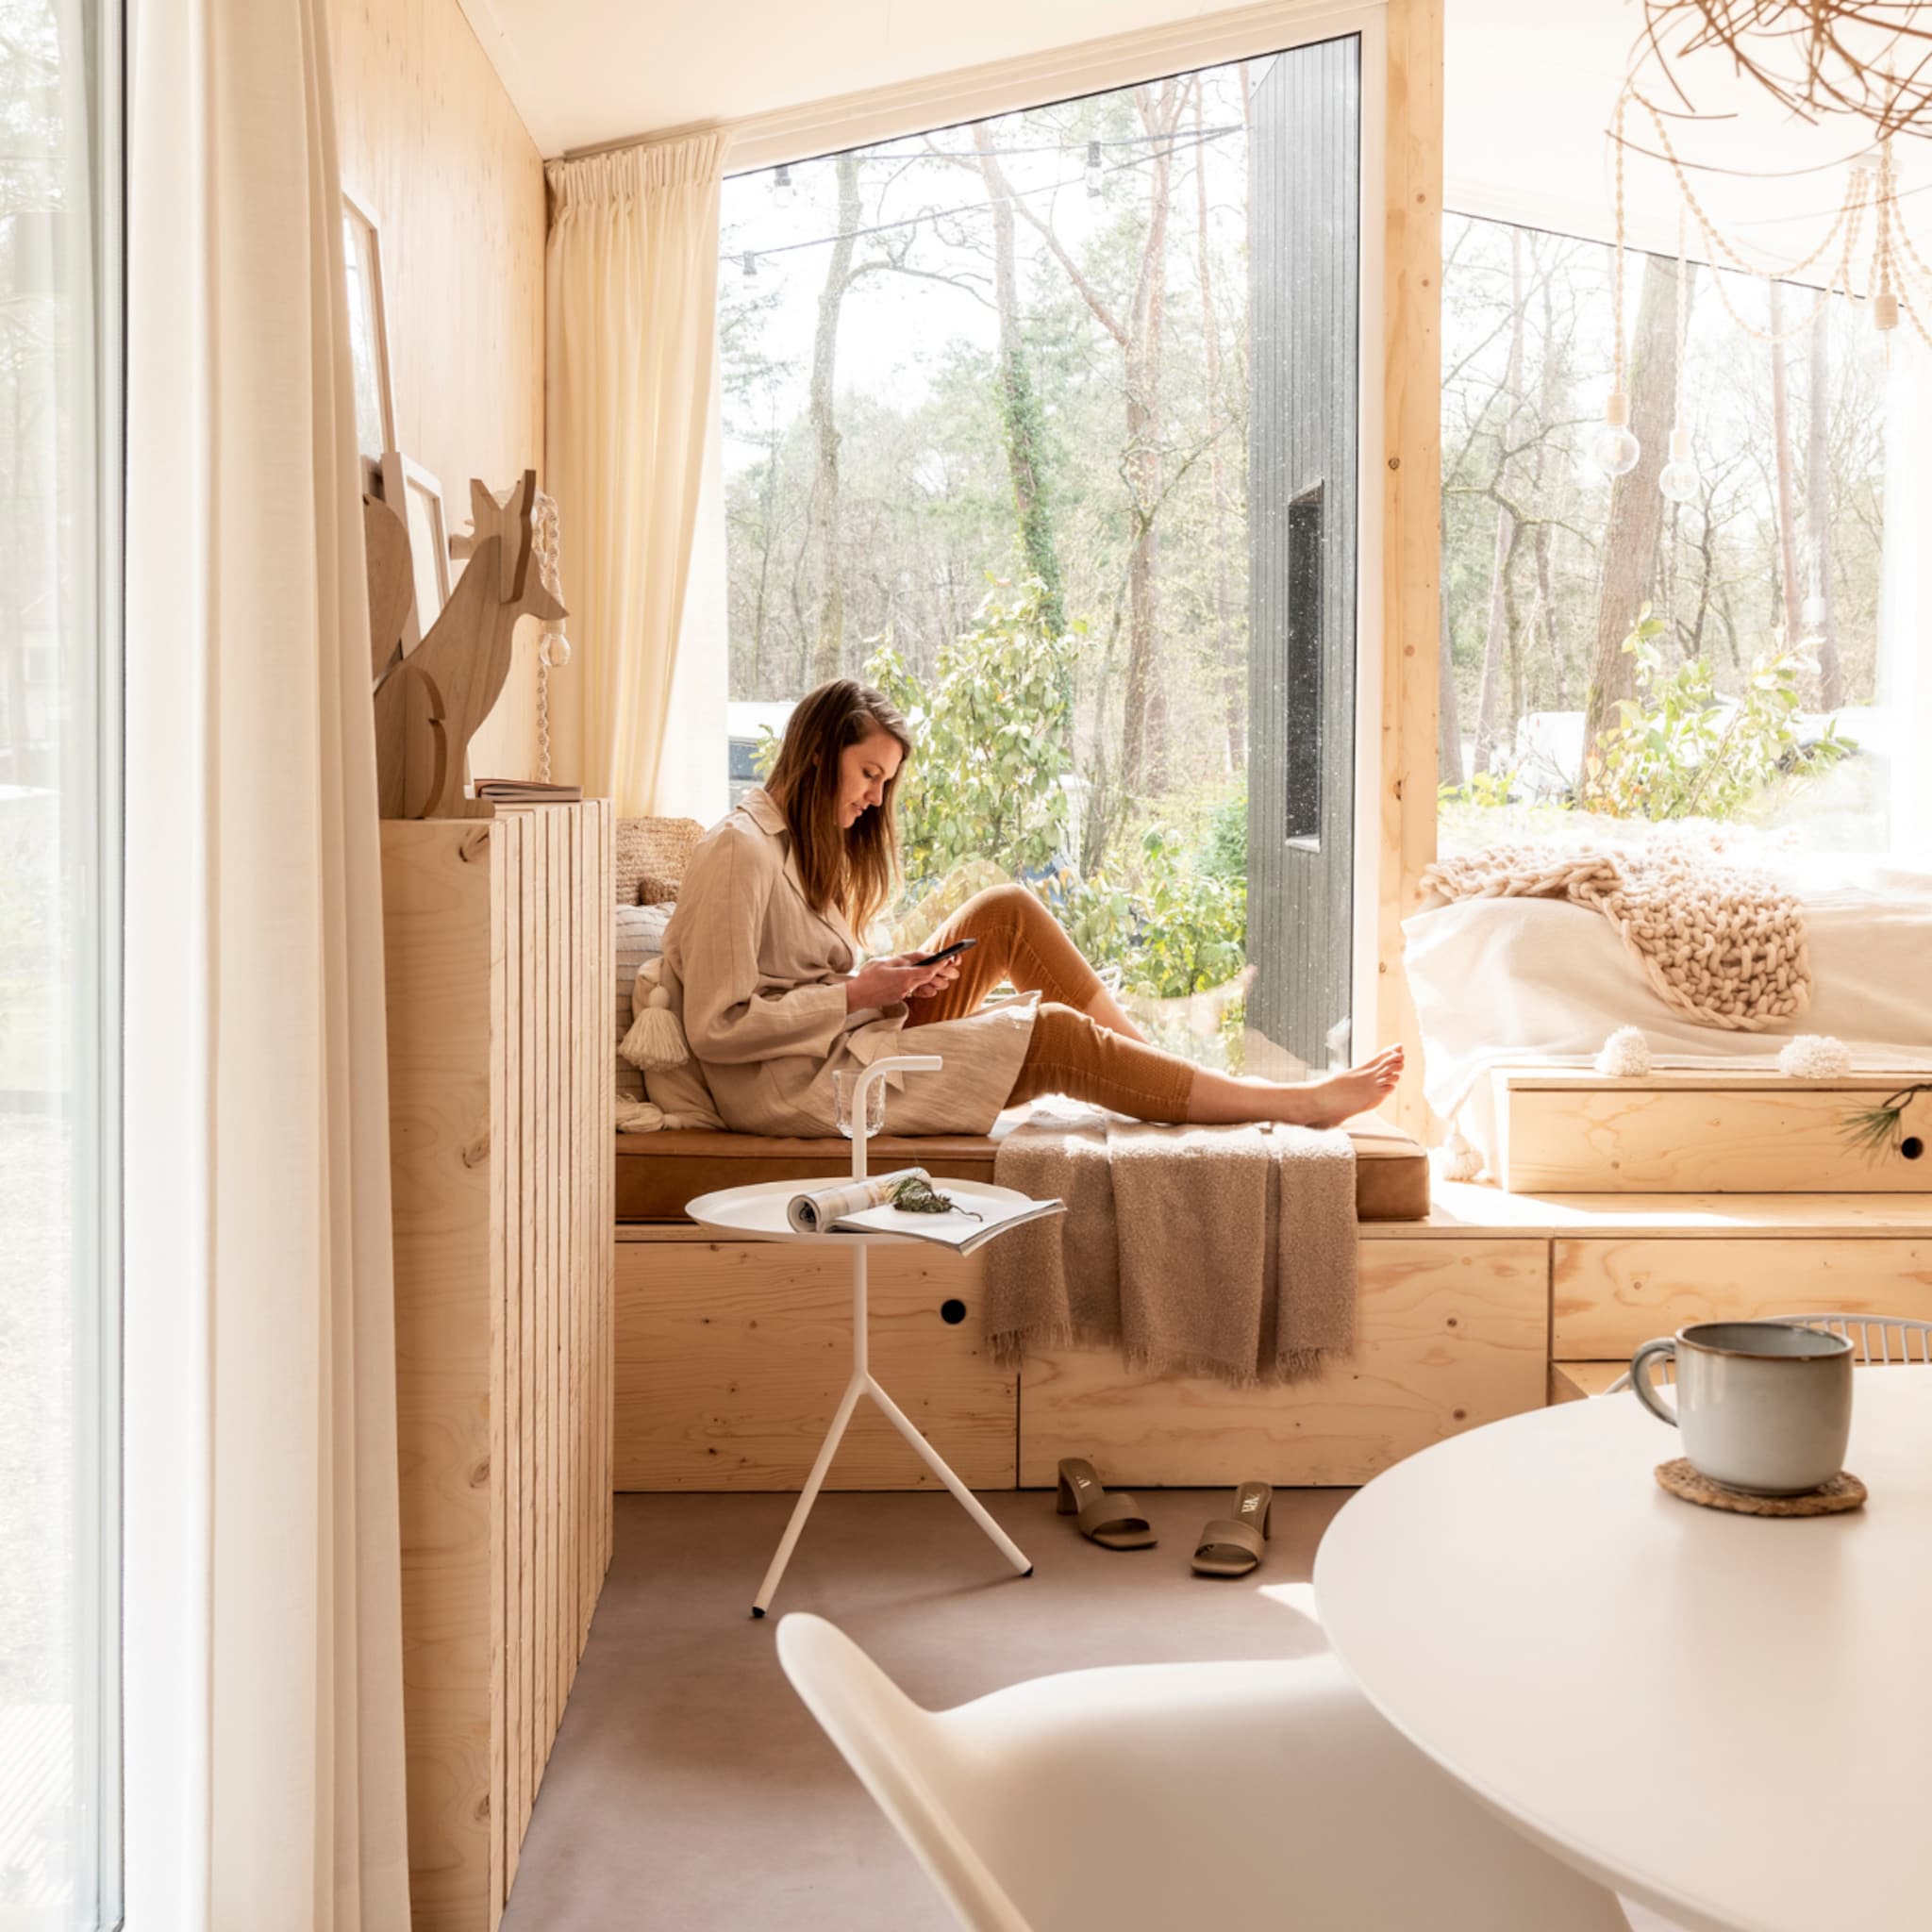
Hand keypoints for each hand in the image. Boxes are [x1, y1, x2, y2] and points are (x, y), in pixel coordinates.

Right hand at [845, 952, 959, 1011]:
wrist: (857, 995)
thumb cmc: (869, 977)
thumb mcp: (886, 961)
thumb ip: (905, 959)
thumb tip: (922, 956)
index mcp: (904, 976)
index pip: (929, 971)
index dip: (940, 965)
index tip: (949, 959)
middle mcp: (907, 986)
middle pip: (930, 979)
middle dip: (941, 972)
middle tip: (950, 966)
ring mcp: (904, 994)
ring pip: (924, 986)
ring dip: (933, 980)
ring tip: (941, 974)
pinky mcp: (900, 998)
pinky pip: (916, 991)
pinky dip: (922, 986)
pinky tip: (926, 983)